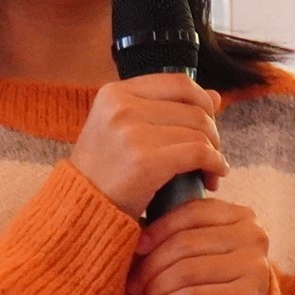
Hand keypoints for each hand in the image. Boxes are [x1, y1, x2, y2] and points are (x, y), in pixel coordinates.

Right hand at [70, 74, 225, 219]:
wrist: (78, 212)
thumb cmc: (103, 175)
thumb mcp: (125, 132)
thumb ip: (166, 111)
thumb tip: (216, 96)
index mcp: (114, 93)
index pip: (179, 83)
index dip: (203, 103)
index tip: (206, 127)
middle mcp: (122, 106)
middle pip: (194, 109)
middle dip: (211, 133)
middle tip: (211, 156)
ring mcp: (132, 132)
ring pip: (199, 132)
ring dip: (214, 153)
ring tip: (210, 172)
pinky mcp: (145, 161)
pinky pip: (198, 154)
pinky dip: (214, 165)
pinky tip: (214, 177)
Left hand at [127, 196, 270, 294]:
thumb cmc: (218, 282)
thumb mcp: (207, 250)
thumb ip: (186, 233)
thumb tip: (140, 236)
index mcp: (241, 217)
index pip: (191, 212)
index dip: (158, 229)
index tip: (138, 249)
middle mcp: (252, 238)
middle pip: (185, 244)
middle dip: (151, 265)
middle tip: (134, 283)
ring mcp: (253, 268)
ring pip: (185, 271)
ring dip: (155, 288)